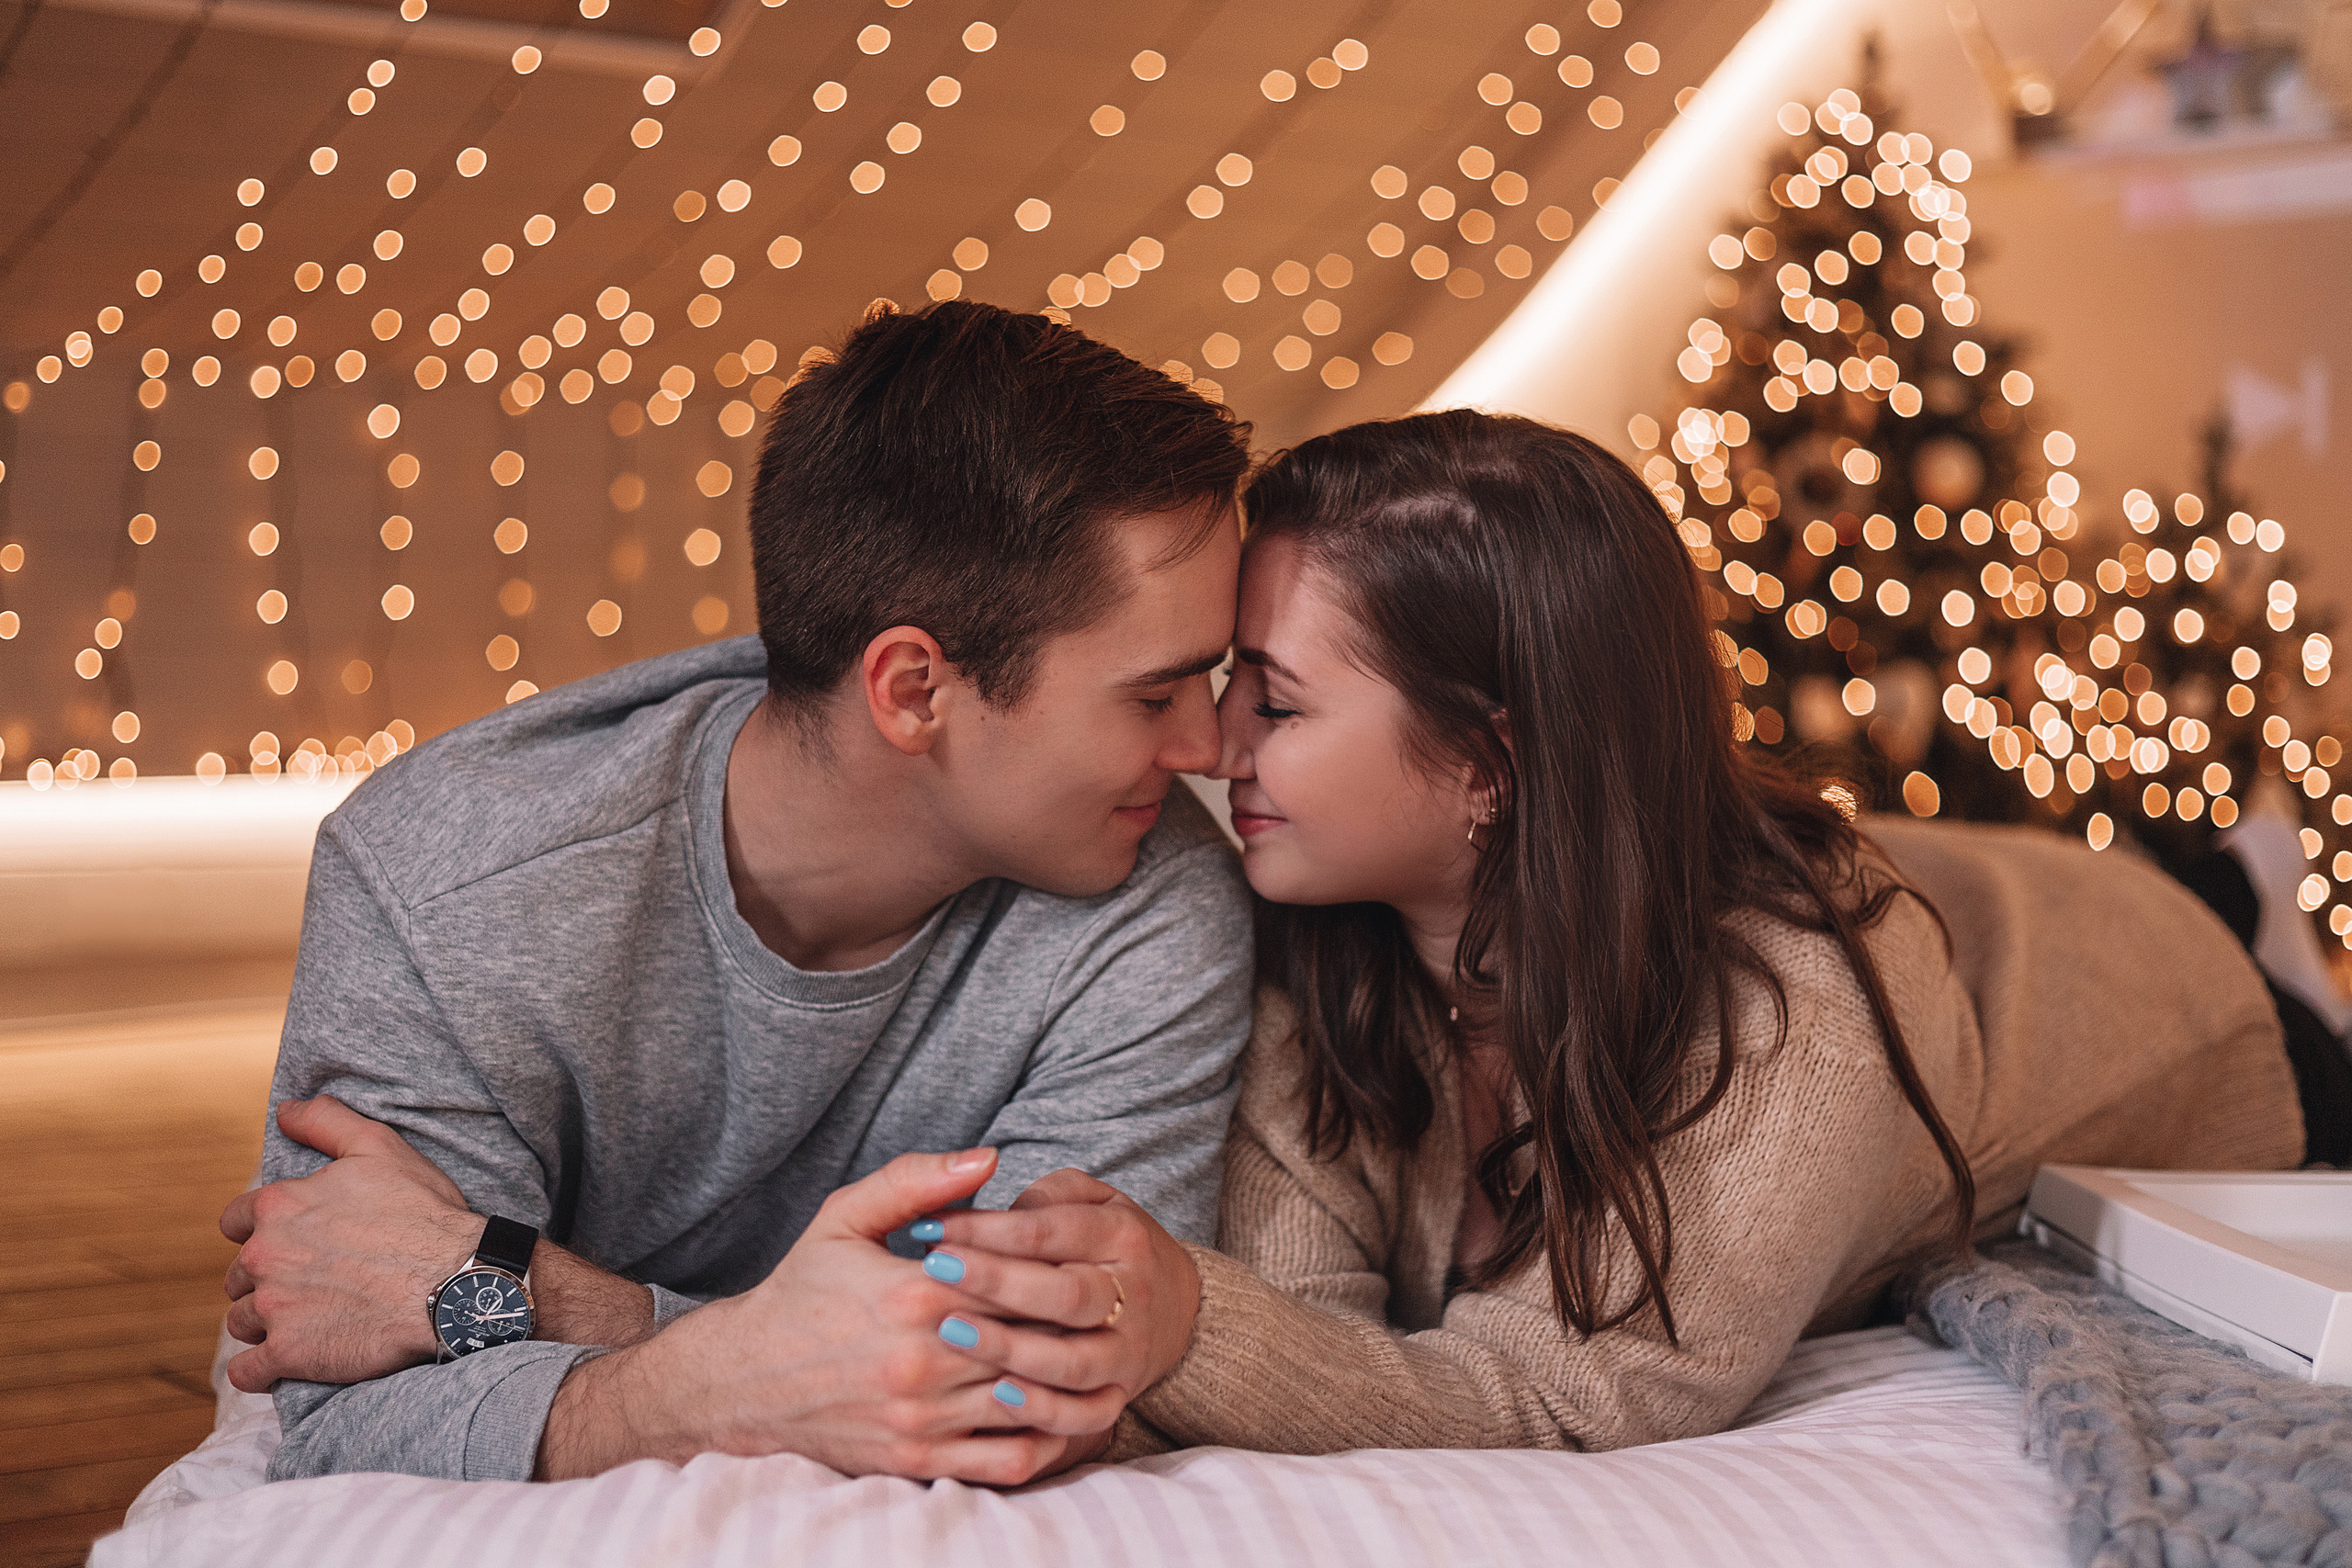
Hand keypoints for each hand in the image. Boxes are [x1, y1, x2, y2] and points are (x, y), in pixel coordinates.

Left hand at [220, 1097, 479, 1391]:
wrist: (457, 1281)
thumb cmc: (423, 1213)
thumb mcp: (380, 1148)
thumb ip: (326, 1122)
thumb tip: (284, 1110)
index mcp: (278, 1206)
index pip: (235, 1221)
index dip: (261, 1230)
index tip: (293, 1242)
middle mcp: (265, 1256)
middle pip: (237, 1276)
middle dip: (265, 1279)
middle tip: (310, 1283)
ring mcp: (274, 1308)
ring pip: (241, 1322)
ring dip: (265, 1324)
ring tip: (308, 1320)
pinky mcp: (290, 1354)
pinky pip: (248, 1373)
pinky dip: (260, 1371)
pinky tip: (284, 1363)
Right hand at [536, 1149, 1126, 1484]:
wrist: (743, 1382)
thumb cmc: (802, 1291)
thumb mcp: (846, 1218)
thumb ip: (918, 1180)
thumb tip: (990, 1156)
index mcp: (912, 1295)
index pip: (1015, 1280)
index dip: (1055, 1269)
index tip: (1081, 1259)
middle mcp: (921, 1362)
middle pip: (1032, 1342)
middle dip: (1071, 1326)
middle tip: (1106, 1310)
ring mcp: (920, 1418)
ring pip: (1029, 1404)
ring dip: (1072, 1385)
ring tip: (1103, 1360)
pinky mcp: (916, 1459)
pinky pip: (1005, 1462)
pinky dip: (1048, 1444)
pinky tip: (1067, 1418)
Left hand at [913, 1169, 1200, 1410]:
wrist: (1176, 1307)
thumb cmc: (1106, 1245)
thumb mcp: (1090, 1200)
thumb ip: (1046, 1195)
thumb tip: (989, 1212)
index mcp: (1122, 1235)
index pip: (1051, 1230)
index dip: (988, 1227)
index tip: (933, 1226)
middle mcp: (1132, 1294)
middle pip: (1064, 1293)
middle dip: (995, 1281)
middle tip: (934, 1269)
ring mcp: (1128, 1352)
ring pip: (1073, 1361)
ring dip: (1010, 1349)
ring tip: (951, 1331)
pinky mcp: (1121, 1395)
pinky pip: (1088, 1415)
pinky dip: (1045, 1411)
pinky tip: (997, 1396)